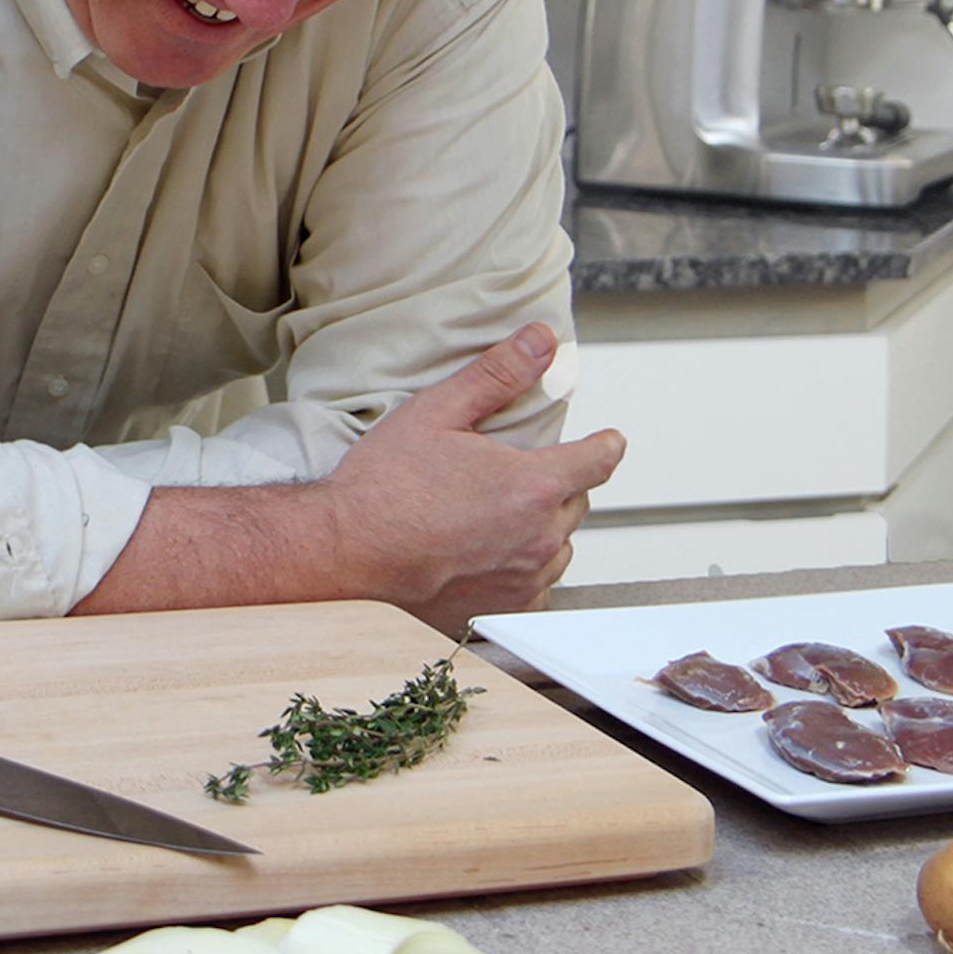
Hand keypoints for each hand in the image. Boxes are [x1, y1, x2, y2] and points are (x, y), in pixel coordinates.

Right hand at [322, 322, 625, 634]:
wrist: (345, 554)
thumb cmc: (383, 489)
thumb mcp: (437, 412)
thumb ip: (497, 375)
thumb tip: (540, 343)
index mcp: (531, 484)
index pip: (600, 459)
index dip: (606, 444)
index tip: (606, 441)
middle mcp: (537, 537)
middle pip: (578, 502)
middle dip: (559, 484)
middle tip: (516, 475)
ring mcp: (523, 579)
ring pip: (559, 548)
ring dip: (542, 530)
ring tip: (498, 516)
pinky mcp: (502, 611)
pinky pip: (536, 589)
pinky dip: (522, 571)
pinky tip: (486, 556)